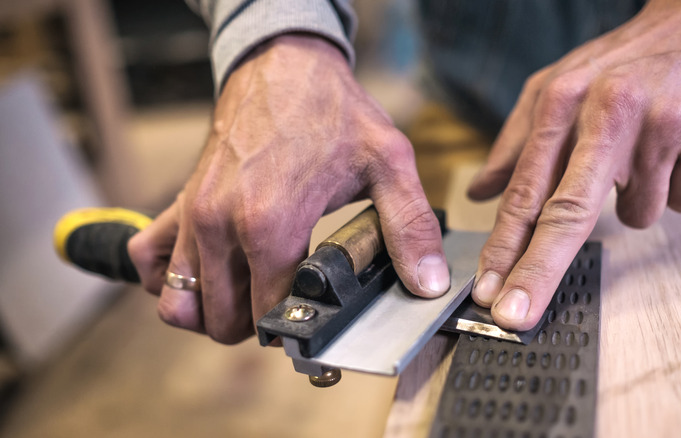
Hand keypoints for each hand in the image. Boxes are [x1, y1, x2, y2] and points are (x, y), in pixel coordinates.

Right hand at [128, 34, 448, 342]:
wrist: (282, 66)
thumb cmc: (331, 112)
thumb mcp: (387, 163)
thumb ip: (408, 227)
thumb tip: (427, 283)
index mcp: (270, 224)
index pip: (268, 315)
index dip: (296, 327)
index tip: (315, 316)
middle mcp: (220, 226)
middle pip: (222, 322)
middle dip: (256, 326)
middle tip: (287, 305)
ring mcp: (192, 217)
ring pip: (180, 306)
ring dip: (214, 312)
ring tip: (250, 293)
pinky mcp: (177, 205)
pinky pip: (150, 264)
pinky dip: (173, 280)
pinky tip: (210, 270)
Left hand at [468, 0, 680, 329]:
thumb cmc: (619, 66)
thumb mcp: (555, 87)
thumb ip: (516, 143)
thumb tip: (480, 191)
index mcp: (562, 101)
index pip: (527, 189)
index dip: (504, 246)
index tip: (487, 288)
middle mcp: (610, 109)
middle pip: (568, 212)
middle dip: (537, 271)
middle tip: (514, 314)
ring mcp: (665, 121)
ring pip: (637, 214)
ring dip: (636, 199)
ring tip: (643, 153)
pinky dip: (678, 186)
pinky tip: (678, 150)